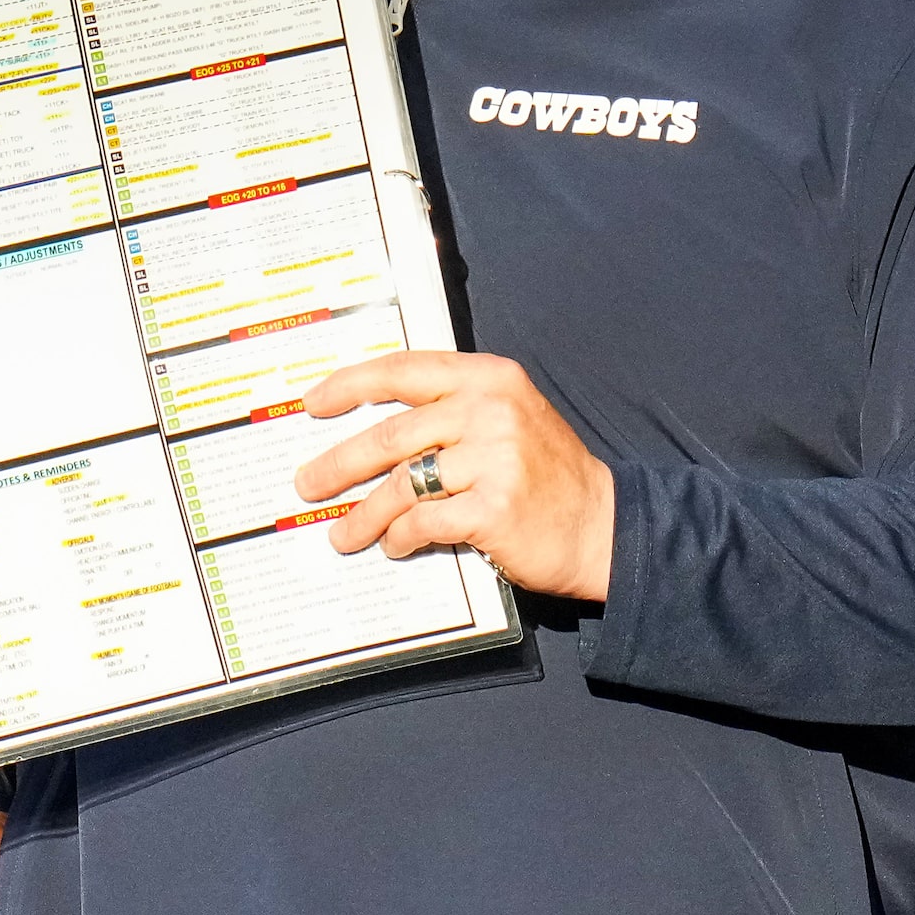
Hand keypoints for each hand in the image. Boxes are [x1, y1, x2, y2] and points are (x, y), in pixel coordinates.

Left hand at [296, 351, 615, 600]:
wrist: (605, 527)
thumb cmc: (546, 475)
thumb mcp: (508, 417)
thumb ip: (449, 409)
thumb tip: (367, 427)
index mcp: (489, 378)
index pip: (402, 370)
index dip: (349, 386)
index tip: (312, 404)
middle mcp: (490, 410)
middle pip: (389, 435)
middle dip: (339, 464)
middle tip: (309, 484)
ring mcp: (495, 459)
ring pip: (400, 484)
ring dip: (363, 514)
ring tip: (342, 533)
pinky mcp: (494, 508)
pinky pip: (423, 521)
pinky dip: (401, 536)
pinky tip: (394, 544)